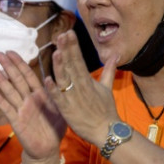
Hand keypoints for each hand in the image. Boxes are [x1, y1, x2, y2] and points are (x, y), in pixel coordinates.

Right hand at [0, 50, 66, 160]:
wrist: (49, 149)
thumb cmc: (55, 128)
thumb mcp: (60, 108)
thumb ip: (56, 94)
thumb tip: (52, 77)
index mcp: (39, 94)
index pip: (28, 75)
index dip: (20, 63)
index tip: (11, 51)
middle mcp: (28, 99)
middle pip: (16, 80)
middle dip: (8, 67)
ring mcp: (21, 110)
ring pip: (10, 92)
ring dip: (1, 80)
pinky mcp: (17, 122)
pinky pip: (8, 109)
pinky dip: (0, 100)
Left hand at [46, 29, 119, 148]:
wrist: (106, 131)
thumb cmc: (106, 110)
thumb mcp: (107, 88)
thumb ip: (109, 70)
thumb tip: (115, 55)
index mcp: (88, 80)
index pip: (79, 59)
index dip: (73, 46)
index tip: (68, 32)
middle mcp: (80, 86)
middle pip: (72, 65)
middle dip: (67, 50)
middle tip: (61, 35)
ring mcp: (73, 98)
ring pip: (65, 79)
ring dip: (61, 66)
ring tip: (57, 51)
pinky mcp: (68, 110)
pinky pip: (59, 99)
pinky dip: (53, 90)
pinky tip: (47, 80)